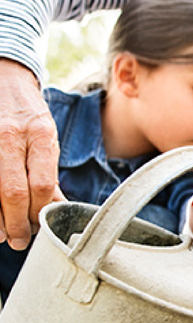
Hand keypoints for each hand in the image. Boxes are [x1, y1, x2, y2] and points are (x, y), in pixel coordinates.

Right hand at [0, 59, 58, 248]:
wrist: (4, 81)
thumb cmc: (29, 115)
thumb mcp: (47, 138)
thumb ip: (48, 172)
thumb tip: (57, 208)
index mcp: (40, 135)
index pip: (41, 184)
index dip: (40, 212)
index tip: (40, 227)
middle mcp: (11, 137)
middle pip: (13, 192)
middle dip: (17, 223)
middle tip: (19, 241)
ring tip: (3, 235)